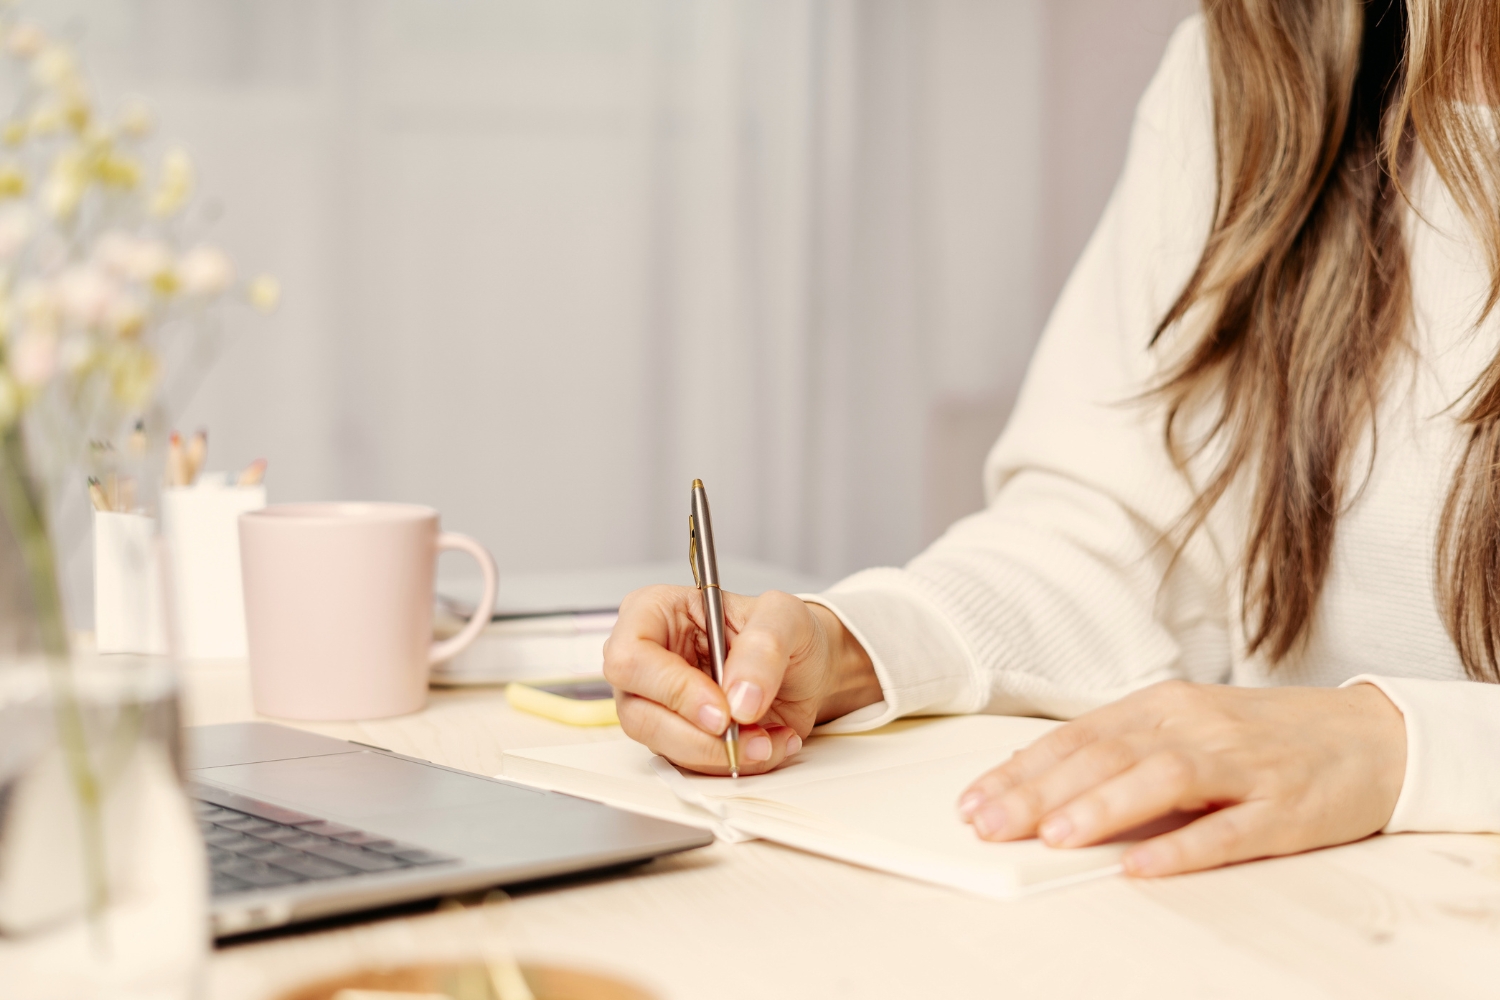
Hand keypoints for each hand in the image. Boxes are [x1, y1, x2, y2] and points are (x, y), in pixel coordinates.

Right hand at [603, 586, 881, 775]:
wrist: (806, 667)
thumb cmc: (784, 630)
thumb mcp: (785, 617)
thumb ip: (763, 648)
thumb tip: (738, 698)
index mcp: (653, 613)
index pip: (630, 657)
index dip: (671, 689)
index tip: (721, 709)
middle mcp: (646, 662)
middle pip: (638, 713)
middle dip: (697, 734)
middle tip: (747, 733)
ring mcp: (658, 704)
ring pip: (663, 746)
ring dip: (721, 753)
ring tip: (768, 738)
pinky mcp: (678, 738)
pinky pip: (692, 765)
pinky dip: (735, 762)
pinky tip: (768, 743)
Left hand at [957, 680, 1406, 875]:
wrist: (1372, 735)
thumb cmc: (1259, 737)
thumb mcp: (1185, 728)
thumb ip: (1120, 752)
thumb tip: (1038, 784)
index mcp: (1163, 706)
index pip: (1078, 736)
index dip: (1022, 769)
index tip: (973, 800)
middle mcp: (1196, 726)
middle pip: (1108, 756)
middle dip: (1042, 792)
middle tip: (990, 823)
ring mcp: (1242, 765)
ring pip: (1163, 779)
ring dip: (1105, 807)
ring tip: (1055, 837)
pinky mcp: (1285, 808)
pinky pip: (1230, 830)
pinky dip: (1184, 848)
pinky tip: (1144, 866)